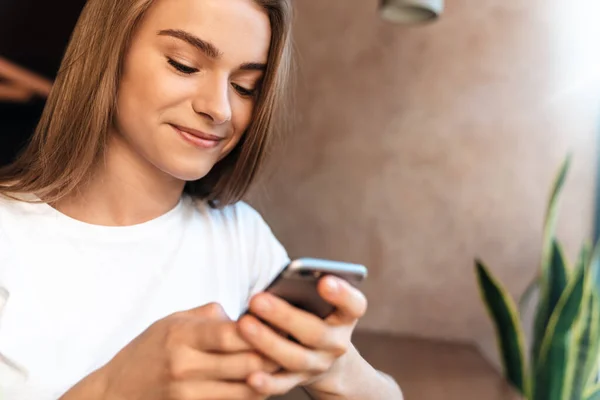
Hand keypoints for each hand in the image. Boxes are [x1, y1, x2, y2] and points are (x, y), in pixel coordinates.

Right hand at [62, 303, 277, 399]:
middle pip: (247, 363)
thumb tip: (246, 315)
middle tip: (291, 345)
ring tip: (282, 364)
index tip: (281, 324)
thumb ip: (210, 315)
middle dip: (274, 355)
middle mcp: (185, 366)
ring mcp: (188, 394)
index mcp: (182, 335)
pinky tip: (260, 383)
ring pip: (246, 389)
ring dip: (269, 378)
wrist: (115, 393)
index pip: (234, 334)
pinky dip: (252, 394)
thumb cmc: (147, 351)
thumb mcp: (172, 321)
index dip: (263, 331)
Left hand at [238, 275, 366, 396]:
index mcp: (346, 316)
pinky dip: (267, 383)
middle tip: (257, 299)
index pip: (354, 305)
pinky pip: (283, 384)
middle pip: (316, 332)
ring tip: (244, 324)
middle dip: (285, 316)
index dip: (342, 294)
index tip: (324, 281)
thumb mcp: (318, 298)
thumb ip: (305, 289)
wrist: (322, 353)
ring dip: (268, 342)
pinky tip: (250, 375)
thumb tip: (276, 282)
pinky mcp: (300, 380)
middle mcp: (337, 342)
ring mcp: (319, 364)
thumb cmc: (313, 312)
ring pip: (297, 358)